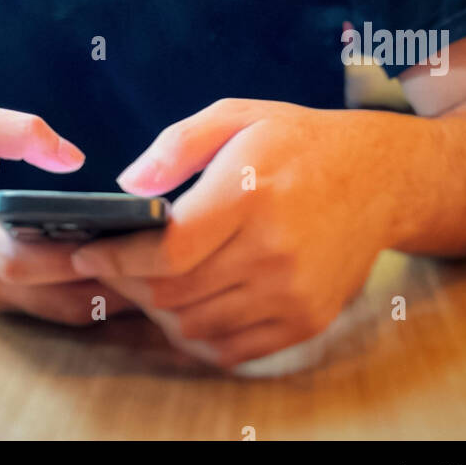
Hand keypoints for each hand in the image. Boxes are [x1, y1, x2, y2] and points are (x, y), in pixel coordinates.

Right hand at [0, 104, 137, 325]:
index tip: (123, 237)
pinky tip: (129, 265)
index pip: (24, 260)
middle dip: (114, 279)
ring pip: (64, 312)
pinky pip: (55, 309)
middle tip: (167, 250)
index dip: (75, 256)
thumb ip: (20, 130)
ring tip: (159, 258)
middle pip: (60, 297)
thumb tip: (74, 158)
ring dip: (110, 293)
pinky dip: (92, 295)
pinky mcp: (1, 302)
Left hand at [68, 98, 391, 367]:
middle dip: (127, 286)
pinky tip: (184, 307)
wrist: (378, 177)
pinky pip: (232, 349)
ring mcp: (294, 292)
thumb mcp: (235, 115)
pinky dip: (196, 336)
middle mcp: (274, 250)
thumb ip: (176, 145)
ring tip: (143, 285)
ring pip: (197, 328)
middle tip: (107, 269)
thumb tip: (127, 186)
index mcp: (250, 194)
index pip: (168, 251)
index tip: (87, 254)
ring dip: (157, 314)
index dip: (117, 260)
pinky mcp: (307, 320)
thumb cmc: (295, 141)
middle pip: (175, 295)